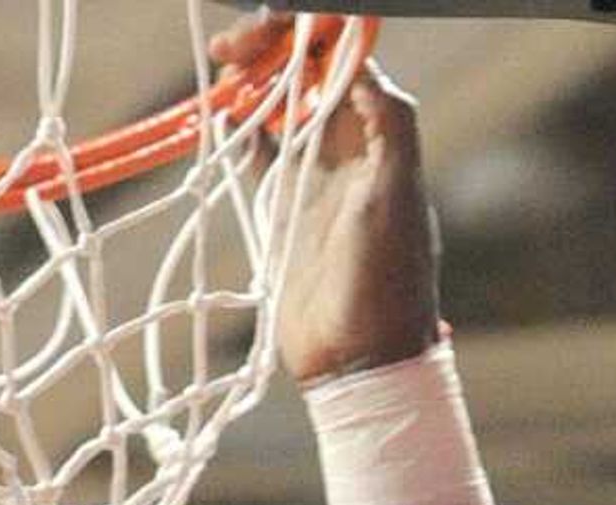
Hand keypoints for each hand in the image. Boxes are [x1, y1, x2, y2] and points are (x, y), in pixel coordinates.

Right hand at [216, 12, 440, 380]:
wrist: (358, 358)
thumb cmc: (386, 280)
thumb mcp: (397, 194)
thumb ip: (389, 122)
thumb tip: (360, 63)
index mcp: (378, 138)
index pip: (341, 62)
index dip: (306, 37)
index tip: (270, 34)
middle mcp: (346, 149)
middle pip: (304, 74)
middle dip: (269, 49)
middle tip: (229, 51)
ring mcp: (311, 177)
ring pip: (277, 105)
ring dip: (250, 81)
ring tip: (222, 70)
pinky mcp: (281, 209)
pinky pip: (255, 153)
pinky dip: (237, 128)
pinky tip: (219, 112)